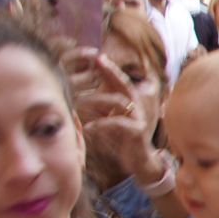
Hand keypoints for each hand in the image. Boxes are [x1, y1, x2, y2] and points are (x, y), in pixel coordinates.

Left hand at [68, 50, 160, 181]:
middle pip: (125, 83)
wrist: (139, 162)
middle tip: (97, 60)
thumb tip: (84, 94)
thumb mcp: (112, 120)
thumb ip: (104, 107)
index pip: (120, 80)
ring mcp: (139, 118)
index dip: (110, 68)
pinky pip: (118, 123)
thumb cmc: (123, 141)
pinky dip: (101, 124)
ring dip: (97, 99)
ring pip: (120, 101)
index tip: (96, 55)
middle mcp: (138, 106)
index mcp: (131, 102)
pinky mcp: (137, 131)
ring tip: (79, 101)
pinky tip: (88, 127)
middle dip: (111, 71)